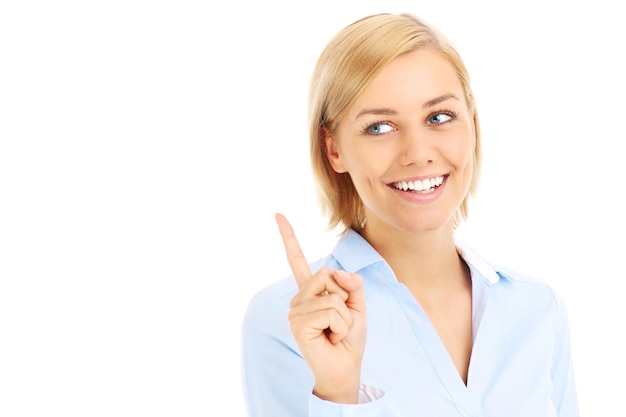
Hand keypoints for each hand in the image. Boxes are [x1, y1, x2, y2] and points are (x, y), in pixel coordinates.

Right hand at [275, 213, 366, 403]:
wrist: (346, 368)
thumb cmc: (348, 339)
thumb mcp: (357, 305)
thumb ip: (351, 283)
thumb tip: (337, 271)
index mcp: (310, 291)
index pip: (296, 260)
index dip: (288, 237)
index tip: (277, 215)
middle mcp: (299, 299)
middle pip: (327, 273)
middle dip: (345, 296)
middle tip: (340, 320)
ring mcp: (296, 311)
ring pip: (332, 295)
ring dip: (345, 316)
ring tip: (335, 332)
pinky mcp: (299, 324)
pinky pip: (331, 310)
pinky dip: (341, 325)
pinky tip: (331, 337)